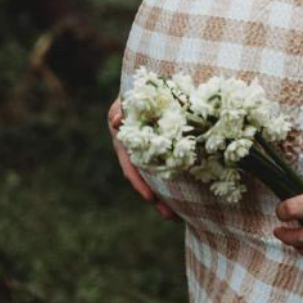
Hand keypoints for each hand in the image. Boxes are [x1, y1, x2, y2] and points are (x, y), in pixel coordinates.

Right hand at [107, 96, 180, 221]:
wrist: (146, 85)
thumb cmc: (137, 90)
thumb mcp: (127, 97)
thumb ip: (121, 108)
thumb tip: (115, 121)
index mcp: (124, 142)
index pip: (130, 167)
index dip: (140, 184)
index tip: (150, 199)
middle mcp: (134, 151)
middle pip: (144, 180)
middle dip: (156, 199)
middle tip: (170, 216)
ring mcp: (147, 151)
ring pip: (155, 178)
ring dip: (165, 196)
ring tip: (179, 215)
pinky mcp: (161, 149)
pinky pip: (166, 167)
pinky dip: (174, 180)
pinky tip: (187, 193)